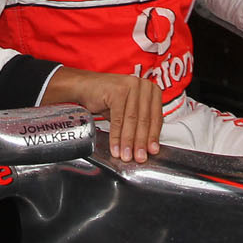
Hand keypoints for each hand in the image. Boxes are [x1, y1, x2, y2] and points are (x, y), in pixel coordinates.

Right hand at [44, 68, 163, 161]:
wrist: (86, 87)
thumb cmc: (108, 99)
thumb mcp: (129, 111)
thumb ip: (140, 125)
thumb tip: (148, 147)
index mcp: (152, 90)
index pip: (156, 117)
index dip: (153, 137)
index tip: (152, 151)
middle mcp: (144, 85)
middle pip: (144, 120)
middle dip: (141, 143)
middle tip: (139, 157)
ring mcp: (131, 86)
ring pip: (131, 120)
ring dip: (128, 142)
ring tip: (126, 155)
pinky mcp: (118, 90)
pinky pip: (118, 119)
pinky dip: (116, 136)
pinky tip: (115, 147)